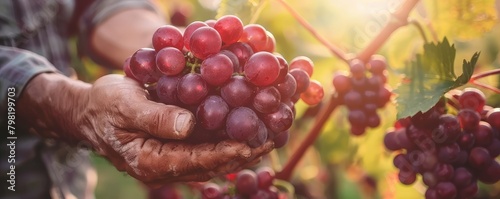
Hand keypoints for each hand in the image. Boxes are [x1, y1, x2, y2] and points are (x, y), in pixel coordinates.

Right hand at [19, 74, 273, 185]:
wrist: (90, 112)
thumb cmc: (104, 106)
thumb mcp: (124, 105)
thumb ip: (156, 118)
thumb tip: (189, 125)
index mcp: (151, 162)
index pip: (196, 161)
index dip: (226, 152)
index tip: (252, 142)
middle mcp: (165, 167)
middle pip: (211, 164)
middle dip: (243, 152)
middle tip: (273, 138)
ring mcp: (172, 160)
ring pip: (213, 159)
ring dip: (241, 147)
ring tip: (270, 134)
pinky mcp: (176, 149)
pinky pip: (207, 148)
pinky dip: (228, 138)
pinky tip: (247, 126)